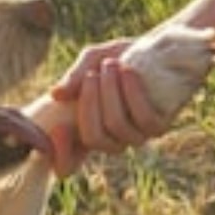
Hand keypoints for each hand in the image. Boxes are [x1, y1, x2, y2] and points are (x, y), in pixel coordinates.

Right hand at [47, 39, 174, 172]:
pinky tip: (127, 70)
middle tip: (92, 73)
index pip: (68, 165)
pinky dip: (133, 93)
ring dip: (110, 92)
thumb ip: (74, 77)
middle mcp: (111, 140)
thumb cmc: (118, 57)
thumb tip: (56, 95)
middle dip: (89, 102)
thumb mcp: (91, 61)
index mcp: (88, 130)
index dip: (61, 154)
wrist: (153, 49)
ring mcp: (135, 135)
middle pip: (93, 138)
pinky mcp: (159, 126)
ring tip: (110, 64)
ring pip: (117, 126)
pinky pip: (145, 119)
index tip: (58, 127)